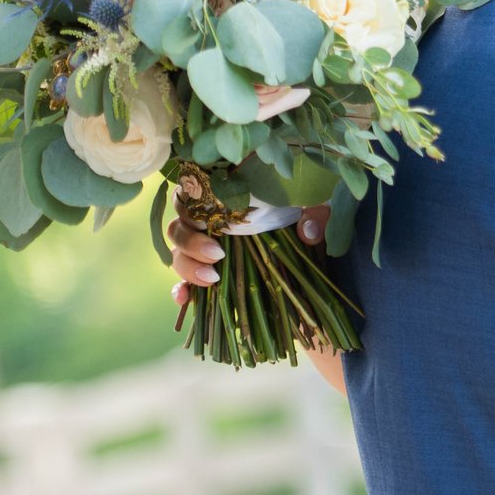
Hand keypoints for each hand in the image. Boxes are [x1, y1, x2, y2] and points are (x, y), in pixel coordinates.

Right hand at [167, 204, 328, 305]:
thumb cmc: (308, 231)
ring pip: (178, 255)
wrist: (315, 269)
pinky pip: (182, 285)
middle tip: (218, 254)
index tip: (213, 222)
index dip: (192, 206)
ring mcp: (204, 255)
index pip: (192, 196)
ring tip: (212, 278)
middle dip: (191, 242)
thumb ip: (315, 215)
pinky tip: (184, 298)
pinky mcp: (208, 280)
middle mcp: (209, 227)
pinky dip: (180, 290)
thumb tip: (308, 230)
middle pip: (179, 228)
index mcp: (227, 203)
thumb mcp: (316, 217)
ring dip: (188, 266)